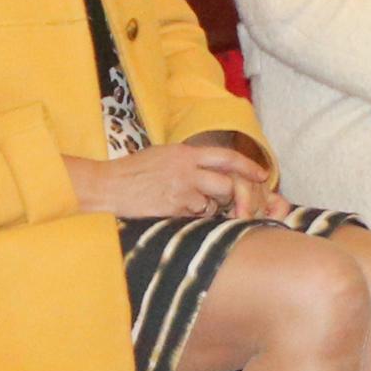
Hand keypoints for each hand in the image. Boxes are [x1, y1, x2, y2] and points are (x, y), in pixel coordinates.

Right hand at [68, 138, 277, 221]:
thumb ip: (188, 160)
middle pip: (227, 183)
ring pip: (212, 203)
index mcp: (186, 153)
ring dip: (210, 208)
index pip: (228, 157)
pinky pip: (194, 216)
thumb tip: (210, 167)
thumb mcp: (164, 155)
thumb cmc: (134, 170)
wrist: (108, 186)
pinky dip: (193, 216)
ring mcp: (180, 190)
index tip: (263, 175)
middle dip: (232, 194)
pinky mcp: (172, 209)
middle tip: (231, 202)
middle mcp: (187, 169)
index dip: (249, 166)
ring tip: (193, 205)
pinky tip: (179, 212)